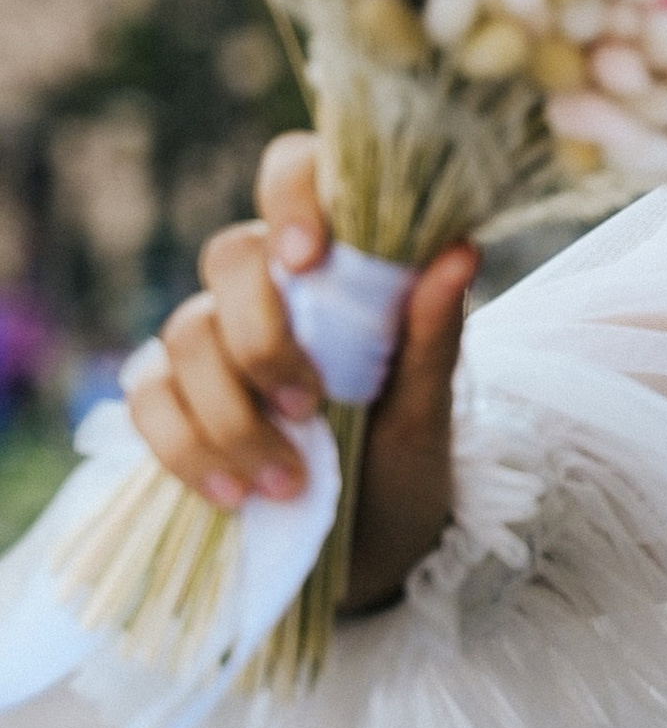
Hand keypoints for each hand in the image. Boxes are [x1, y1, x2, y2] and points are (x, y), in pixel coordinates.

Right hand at [120, 132, 477, 611]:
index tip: (308, 257)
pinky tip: (235, 495)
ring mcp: (210, 342)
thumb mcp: (427, 411)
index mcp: (336, 264)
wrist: (371, 555)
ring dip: (233, 416)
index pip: (295, 172)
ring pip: (183, 334)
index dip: (291, 193)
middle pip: (228, 257)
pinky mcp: (170, 401)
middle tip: (308, 406)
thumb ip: (434, 334)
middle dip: (262, 338)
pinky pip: (146, 399)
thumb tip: (460, 248)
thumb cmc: (406, 465)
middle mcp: (266, 288)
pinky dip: (186, 448)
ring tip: (288, 482)